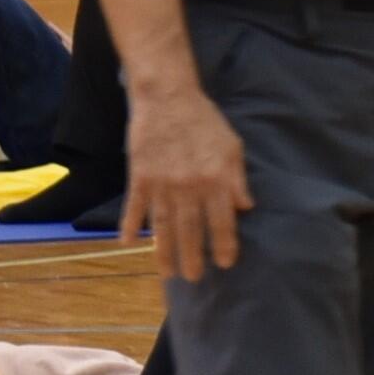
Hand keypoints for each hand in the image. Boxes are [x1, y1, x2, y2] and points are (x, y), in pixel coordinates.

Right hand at [124, 82, 252, 281]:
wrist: (167, 96)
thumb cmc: (204, 120)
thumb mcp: (232, 147)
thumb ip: (237, 180)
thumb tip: (246, 208)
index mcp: (216, 180)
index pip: (222, 222)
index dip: (224, 245)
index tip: (225, 264)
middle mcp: (190, 187)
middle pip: (191, 230)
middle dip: (193, 257)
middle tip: (193, 279)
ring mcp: (162, 183)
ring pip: (163, 225)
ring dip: (164, 252)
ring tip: (167, 273)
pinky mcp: (140, 175)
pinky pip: (135, 206)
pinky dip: (130, 224)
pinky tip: (127, 242)